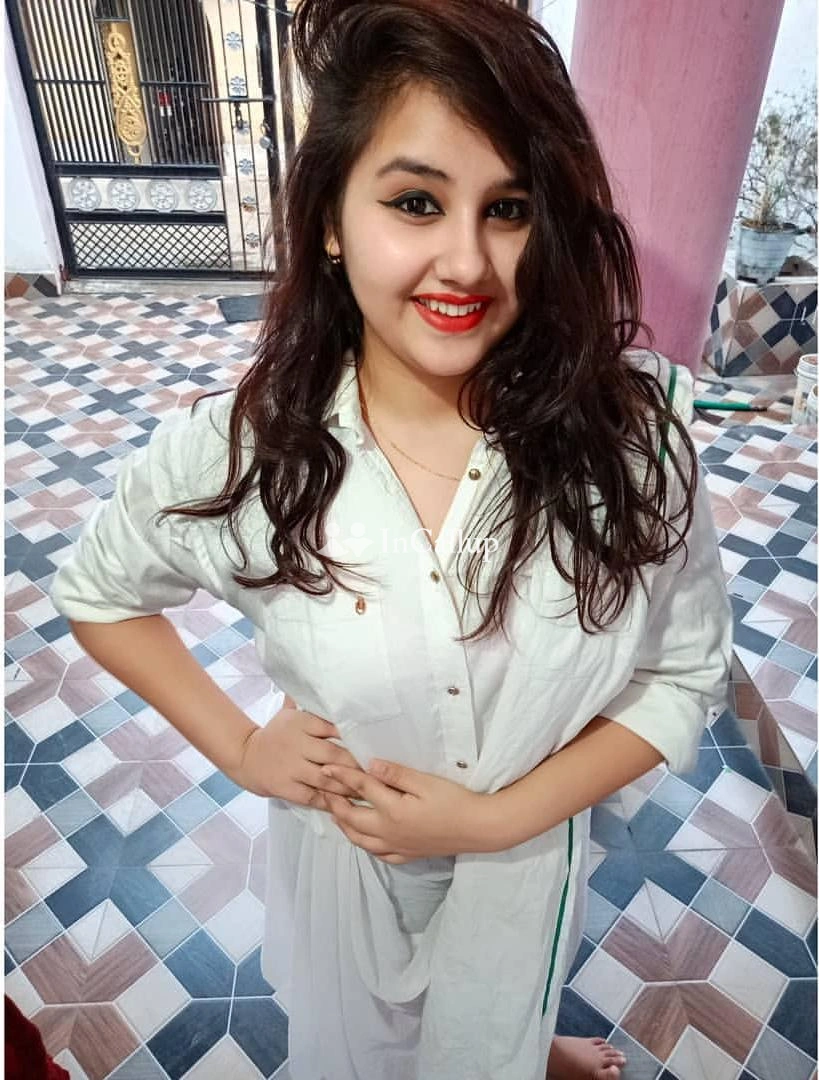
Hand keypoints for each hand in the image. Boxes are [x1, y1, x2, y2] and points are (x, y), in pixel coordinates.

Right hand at [235, 695, 364, 808]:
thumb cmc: (274, 735)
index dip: (353, 735)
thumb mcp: (287, 714)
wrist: (244, 756)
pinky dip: (330, 801)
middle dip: (355, 763)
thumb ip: (307, 703)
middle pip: (333, 753)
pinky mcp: (286, 788)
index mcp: (301, 723)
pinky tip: (345, 805)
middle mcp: (297, 744)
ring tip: (367, 791)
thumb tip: (322, 682)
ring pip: (326, 778)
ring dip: (347, 785)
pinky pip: (313, 796)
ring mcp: (291, 767)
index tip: (373, 742)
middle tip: (376, 770)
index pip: (332, 726)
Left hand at [320, 759, 491, 863]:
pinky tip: (365, 840)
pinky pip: (379, 854)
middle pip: (353, 819)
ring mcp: (398, 846)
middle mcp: (389, 832)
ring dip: (345, 827)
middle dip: (335, 805)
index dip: (342, 776)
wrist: (478, 828)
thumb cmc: (454, 801)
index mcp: (392, 810)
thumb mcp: (426, 782)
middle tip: (324, 792)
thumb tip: (370, 765)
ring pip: (361, 840)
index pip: (361, 789)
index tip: (326, 767)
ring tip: (336, 815)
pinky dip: (366, 845)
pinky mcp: (408, 854)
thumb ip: (396, 775)